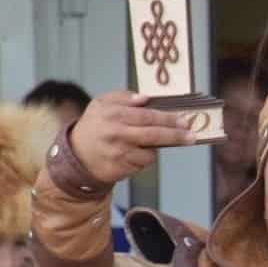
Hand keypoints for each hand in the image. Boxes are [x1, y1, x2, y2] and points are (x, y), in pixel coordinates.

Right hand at [69, 92, 196, 185]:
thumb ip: (123, 97)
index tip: (185, 120)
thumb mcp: (101, 104)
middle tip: (191, 135)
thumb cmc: (94, 125)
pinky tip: (134, 153)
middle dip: (175, 136)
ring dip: (155, 149)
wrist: (76, 154)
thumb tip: (146, 97)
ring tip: (147, 143)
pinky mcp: (120, 169)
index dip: (168, 119)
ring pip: (150, 153)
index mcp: (113, 114)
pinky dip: (144, 159)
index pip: (147, 116)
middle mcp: (116, 134)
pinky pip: (142, 164)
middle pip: (153, 135)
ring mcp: (118, 153)